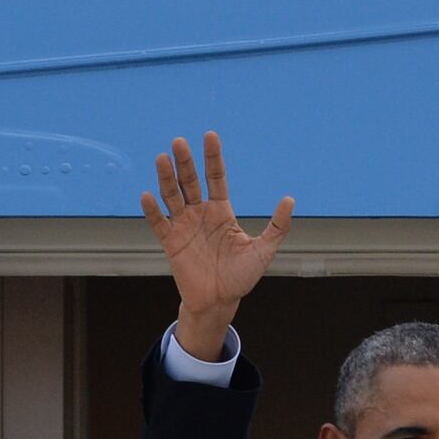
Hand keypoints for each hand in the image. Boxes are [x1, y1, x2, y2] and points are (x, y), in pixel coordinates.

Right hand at [140, 131, 293, 360]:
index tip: (210, 136)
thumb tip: (290, 200)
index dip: (213, 158)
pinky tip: (148, 196)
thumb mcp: (263, 251)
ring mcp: (184, 227)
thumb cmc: (241, 277)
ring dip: (166, 178)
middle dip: (185, 162)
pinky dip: (152, 211)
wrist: (220, 302)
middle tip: (179, 142)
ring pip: (172, 197)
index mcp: (221, 211)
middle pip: (191, 182)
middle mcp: (200, 214)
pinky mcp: (171, 243)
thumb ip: (277, 227)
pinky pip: (159, 224)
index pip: (216, 178)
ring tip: (162, 158)